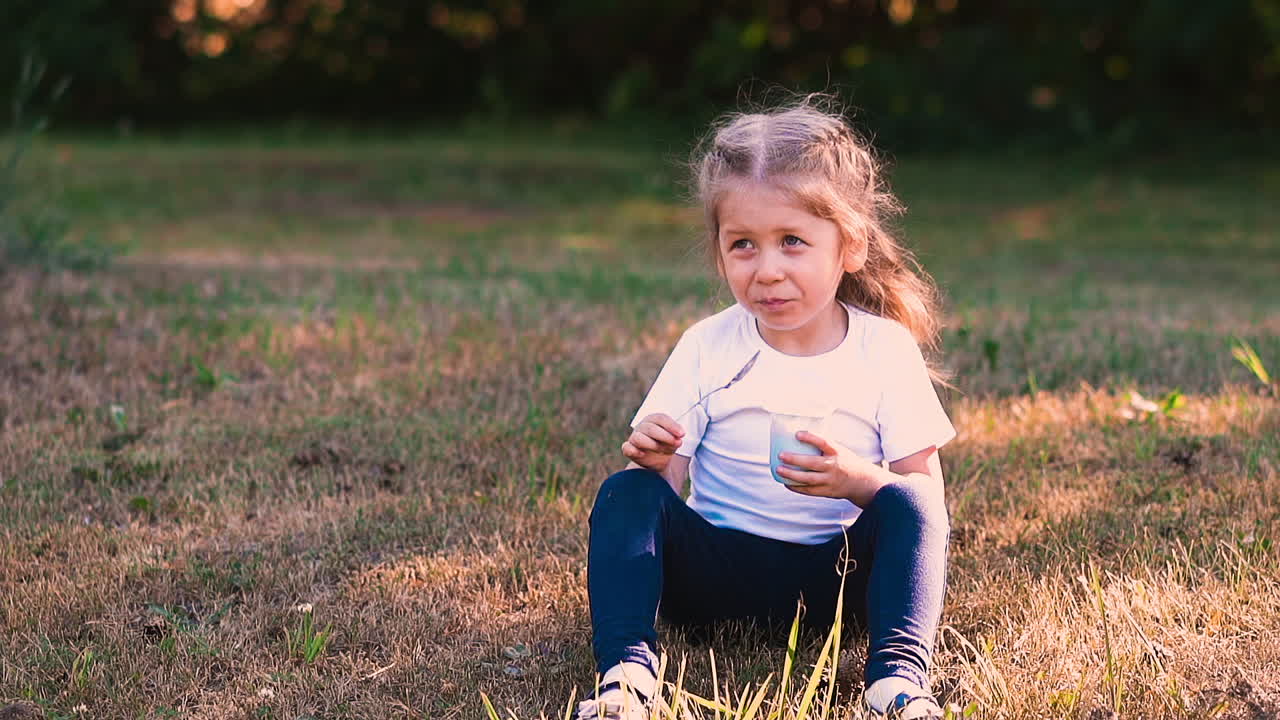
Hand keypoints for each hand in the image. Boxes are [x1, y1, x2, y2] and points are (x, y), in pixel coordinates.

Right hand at [622, 413, 684, 473]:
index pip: (660, 418)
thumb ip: (676, 437)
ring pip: (638, 438)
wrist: (658, 461)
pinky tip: (643, 454)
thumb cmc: (666, 445)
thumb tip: (678, 438)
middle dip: (665, 436)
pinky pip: (627, 448)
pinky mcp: (629, 449)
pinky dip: (634, 450)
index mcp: (653, 420)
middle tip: (677, 444)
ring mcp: (634, 437)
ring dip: (653, 445)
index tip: (682, 434)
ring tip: (663, 451)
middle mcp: (642, 426)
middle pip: (650, 428)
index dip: (671, 425)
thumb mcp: (674, 440)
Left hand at [776, 431, 890, 507]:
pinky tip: (786, 482)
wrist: (863, 482)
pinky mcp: (827, 492)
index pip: (824, 443)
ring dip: (791, 475)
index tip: (797, 434)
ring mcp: (830, 480)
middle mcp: (834, 466)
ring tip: (779, 470)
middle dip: (795, 459)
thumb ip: (824, 446)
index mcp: (838, 452)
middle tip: (781, 455)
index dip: (810, 438)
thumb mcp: (840, 450)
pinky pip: (809, 490)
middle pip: (812, 463)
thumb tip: (800, 436)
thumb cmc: (847, 462)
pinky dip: (796, 487)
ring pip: (808, 479)